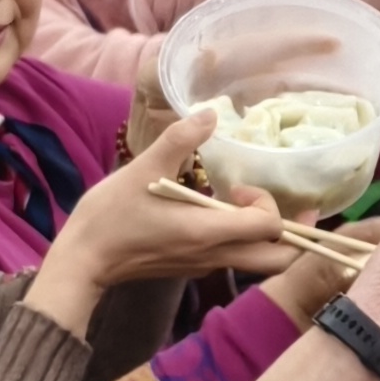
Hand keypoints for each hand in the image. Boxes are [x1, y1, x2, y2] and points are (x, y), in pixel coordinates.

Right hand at [31, 113, 299, 331]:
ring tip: (253, 207)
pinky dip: (245, 241)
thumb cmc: (110, 215)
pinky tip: (222, 215)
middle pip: (280, 260)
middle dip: (296, 236)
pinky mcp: (192, 267)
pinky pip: (235, 259)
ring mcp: (204, 265)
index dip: (268, 203)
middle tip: (289, 208)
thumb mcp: (143, 168)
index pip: (270, 227)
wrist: (83, 261)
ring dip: (270, 239)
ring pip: (260, 263)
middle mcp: (214, 255)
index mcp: (208, 233)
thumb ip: (180, 139)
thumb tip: (209, 113)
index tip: (239, 187)